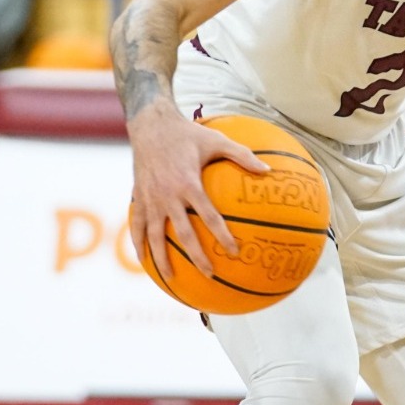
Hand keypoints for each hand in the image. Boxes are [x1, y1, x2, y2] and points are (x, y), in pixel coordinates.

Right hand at [126, 106, 268, 279]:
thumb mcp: (217, 140)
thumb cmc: (188, 134)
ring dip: (162, 259)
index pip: (209, 216)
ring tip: (172, 279)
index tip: (233, 252)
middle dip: (197, 256)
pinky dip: (138, 244)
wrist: (150, 125)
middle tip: (210, 274)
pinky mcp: (138, 199)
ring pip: (154, 236)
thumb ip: (243, 156)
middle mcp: (168, 195)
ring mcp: (150, 199)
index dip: (222, 236)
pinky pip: (136, 226)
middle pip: (182, 233)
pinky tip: (144, 261)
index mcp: (189, 183)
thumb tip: (269, 170)